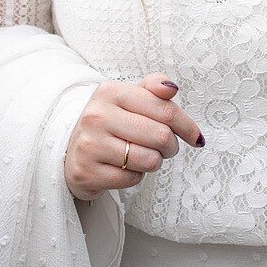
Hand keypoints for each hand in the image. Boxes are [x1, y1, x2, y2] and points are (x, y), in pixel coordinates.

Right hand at [64, 74, 203, 201]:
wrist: (71, 151)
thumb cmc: (110, 123)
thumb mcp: (128, 98)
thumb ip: (153, 87)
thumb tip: (171, 88)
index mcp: (110, 91)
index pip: (165, 109)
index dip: (187, 125)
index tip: (194, 137)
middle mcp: (97, 115)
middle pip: (161, 136)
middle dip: (171, 146)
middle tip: (165, 148)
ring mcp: (90, 144)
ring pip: (150, 160)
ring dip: (154, 162)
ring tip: (142, 156)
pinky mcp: (87, 172)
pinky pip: (132, 179)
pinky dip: (136, 176)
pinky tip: (124, 167)